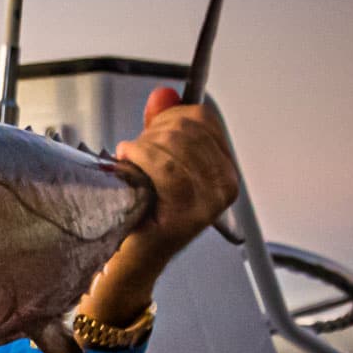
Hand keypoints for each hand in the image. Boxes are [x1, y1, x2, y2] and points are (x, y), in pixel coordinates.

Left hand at [78, 87, 238, 325]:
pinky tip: (127, 165)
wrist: (129, 258)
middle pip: (188, 126)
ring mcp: (210, 199)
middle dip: (153, 134)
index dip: (168, 118)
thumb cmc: (141, 212)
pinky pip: (166, 169)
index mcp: (223, 168)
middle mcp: (225, 184)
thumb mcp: (153, 159)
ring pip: (175, 144)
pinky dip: (140, 161)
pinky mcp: (190, 212)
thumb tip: (165, 94)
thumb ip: (161, 125)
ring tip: (131, 165)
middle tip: (136, 154)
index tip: (151, 133)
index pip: (202, 117)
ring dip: (142, 149)